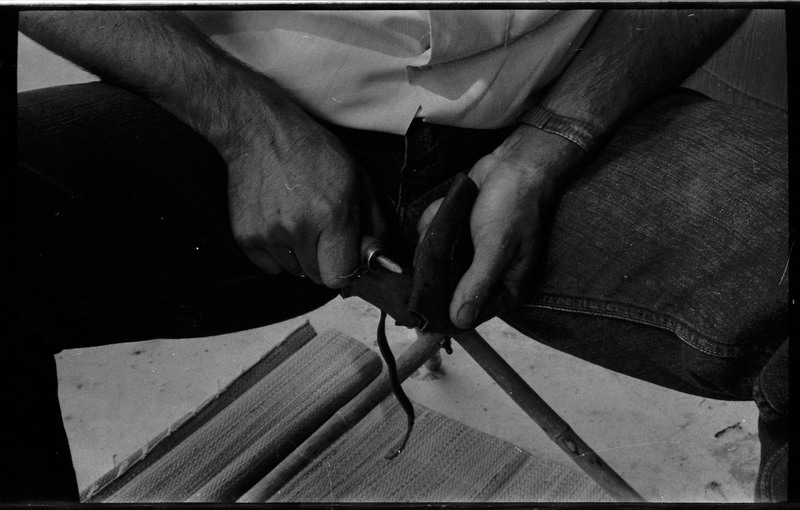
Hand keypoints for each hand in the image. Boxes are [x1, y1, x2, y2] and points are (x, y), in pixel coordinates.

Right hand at [225, 99, 378, 288]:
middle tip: (322, 233)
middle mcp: (299, 228)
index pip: (340, 276)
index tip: (345, 256)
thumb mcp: (357, 178)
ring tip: (298, 222)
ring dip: (300, 256)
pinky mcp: (246, 236)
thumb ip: (373, 222)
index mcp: (332, 215)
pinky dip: (277, 254)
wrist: (261, 132)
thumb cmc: (313, 152)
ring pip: (294, 272)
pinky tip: (279, 225)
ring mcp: (269, 235)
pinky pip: (269, 267)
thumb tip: (375, 256)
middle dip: (325, 261)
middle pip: (318, 277)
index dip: (345, 269)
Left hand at [418, 127, 583, 327]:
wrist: (514, 165)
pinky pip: (435, 241)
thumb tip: (459, 320)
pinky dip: (436, 224)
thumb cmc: (515, 205)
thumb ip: (477, 283)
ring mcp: (471, 258)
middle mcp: (489, 277)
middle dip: (438, 268)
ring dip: (436, 243)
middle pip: (448, 292)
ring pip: (436, 265)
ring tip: (452, 222)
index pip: (471, 314)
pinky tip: (449, 211)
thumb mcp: (496, 247)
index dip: (446, 309)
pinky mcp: (459, 239)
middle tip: (442, 246)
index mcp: (506, 288)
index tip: (423, 298)